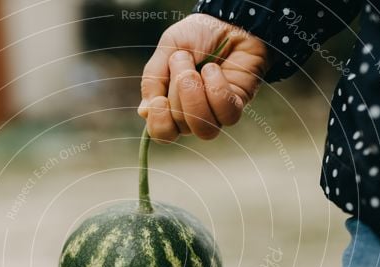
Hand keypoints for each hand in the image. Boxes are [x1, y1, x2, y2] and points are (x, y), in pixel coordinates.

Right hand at [138, 13, 269, 142]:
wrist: (228, 20)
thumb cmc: (197, 34)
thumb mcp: (167, 50)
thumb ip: (152, 80)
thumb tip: (144, 113)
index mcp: (171, 105)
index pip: (163, 134)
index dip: (159, 123)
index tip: (159, 100)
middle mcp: (192, 115)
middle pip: (181, 126)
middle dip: (179, 91)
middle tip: (183, 59)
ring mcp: (215, 113)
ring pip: (203, 128)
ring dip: (196, 96)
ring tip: (200, 67)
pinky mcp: (235, 106)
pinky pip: (225, 114)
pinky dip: (217, 90)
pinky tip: (214, 70)